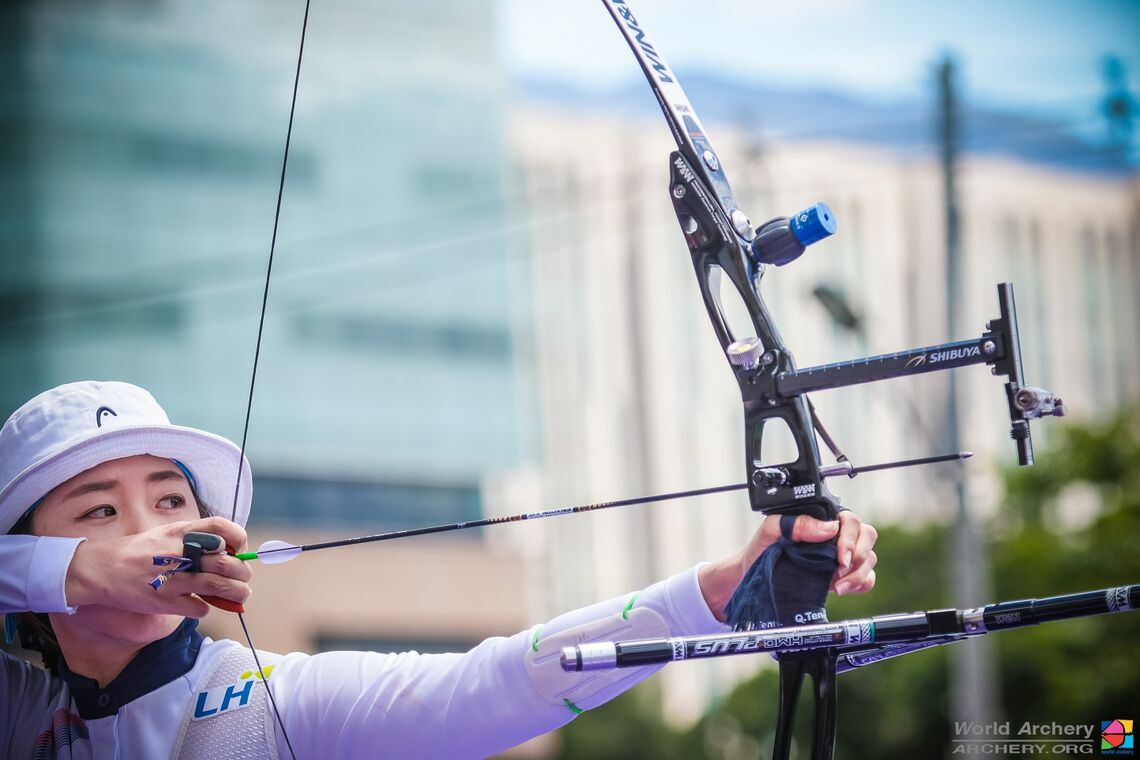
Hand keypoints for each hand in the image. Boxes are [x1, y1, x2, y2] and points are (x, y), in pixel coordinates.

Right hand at [65, 516, 252, 617]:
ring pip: (219, 586)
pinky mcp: (164, 601)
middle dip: (243, 572)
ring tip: (240, 595)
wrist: (101, 570)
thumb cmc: (140, 551)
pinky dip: (207, 606)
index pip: (221, 527)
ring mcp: (172, 578)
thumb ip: (196, 538)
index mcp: (181, 532)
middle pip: (226, 562)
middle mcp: (178, 553)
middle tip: (244, 578)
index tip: (239, 549)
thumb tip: (230, 551)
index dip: (238, 539)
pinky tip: (202, 603)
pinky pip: (200, 607)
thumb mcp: (167, 533)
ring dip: (237, 592)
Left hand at [699, 510, 877, 621]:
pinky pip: (867, 578)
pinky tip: (841, 589)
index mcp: (821, 519)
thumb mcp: (772, 530)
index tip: (838, 557)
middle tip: (839, 572)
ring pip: (869, 558)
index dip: (850, 539)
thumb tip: (828, 527)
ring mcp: (841, 556)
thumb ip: (797, 523)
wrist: (753, 577)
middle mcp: (835, 535)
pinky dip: (860, 584)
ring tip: (837, 586)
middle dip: (857, 556)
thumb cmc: (761, 550)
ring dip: (858, 574)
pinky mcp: (843, 576)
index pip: (851, 521)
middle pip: (867, 536)